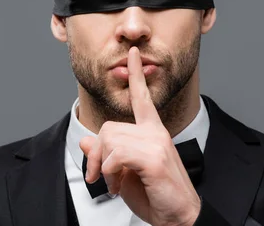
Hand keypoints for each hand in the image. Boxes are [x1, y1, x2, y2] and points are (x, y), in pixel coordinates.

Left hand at [79, 46, 200, 225]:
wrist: (178, 219)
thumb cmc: (154, 196)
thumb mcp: (122, 173)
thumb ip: (106, 154)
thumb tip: (86, 139)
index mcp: (152, 132)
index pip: (142, 98)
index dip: (136, 75)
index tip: (132, 54)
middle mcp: (155, 133)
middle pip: (108, 128)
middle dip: (96, 154)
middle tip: (99, 176)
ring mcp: (156, 144)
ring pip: (110, 140)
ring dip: (104, 167)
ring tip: (114, 182)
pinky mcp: (154, 158)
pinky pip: (116, 155)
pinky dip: (109, 173)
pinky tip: (118, 184)